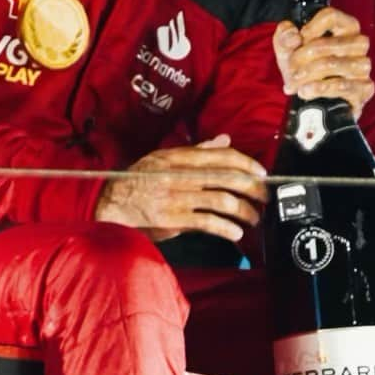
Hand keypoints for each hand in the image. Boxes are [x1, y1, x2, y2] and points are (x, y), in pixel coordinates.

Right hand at [94, 134, 267, 242]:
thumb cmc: (138, 181)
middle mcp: (180, 174)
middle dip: (252, 188)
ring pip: (222, 200)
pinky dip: (225, 228)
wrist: (110, 204)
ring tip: (252, 219)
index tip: (261, 172)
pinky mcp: (173, 219)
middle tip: (264, 197)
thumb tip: (224, 140)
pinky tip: (235, 233)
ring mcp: (177, 197)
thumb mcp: (163, 158)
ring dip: (243, 211)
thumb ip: (196, 151)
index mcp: (179, 157)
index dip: (246, 163)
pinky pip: (207, 222)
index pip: (221, 156)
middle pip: (227, 177)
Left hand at [273, 6, 374, 117]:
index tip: (298, 40)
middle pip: (332, 43)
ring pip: (336, 64)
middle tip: (291, 66)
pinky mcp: (364, 88)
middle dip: (304, 56)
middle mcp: (358, 43)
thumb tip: (294, 37)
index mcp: (344, 26)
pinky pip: (345, 86)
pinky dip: (321, 88)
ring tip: (295, 82)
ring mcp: (363, 66)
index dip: (310, 28)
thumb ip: (284, 35)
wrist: (311, 100)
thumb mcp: (287, 48)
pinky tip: (306, 91)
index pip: (331, 16)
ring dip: (310, 73)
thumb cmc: (303, 66)